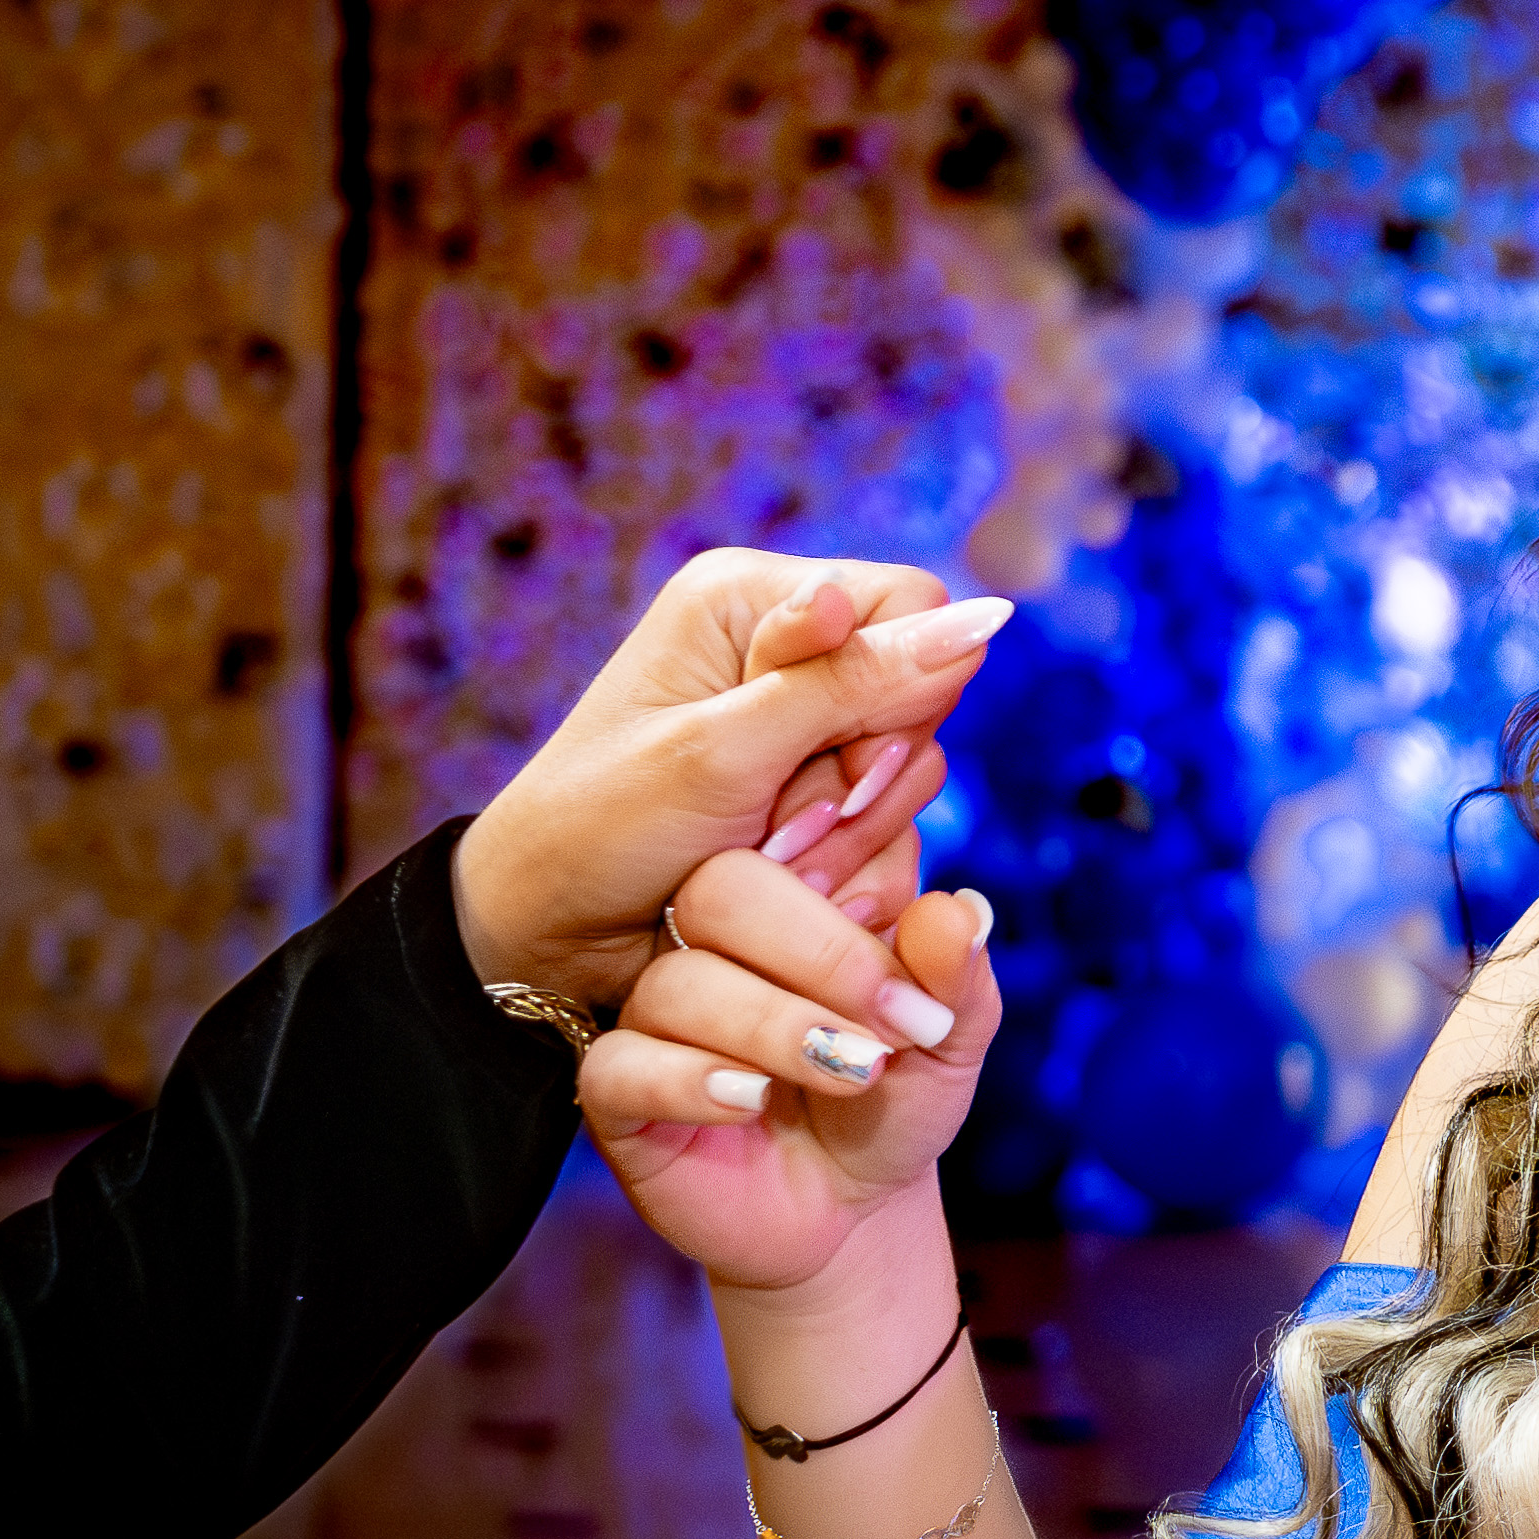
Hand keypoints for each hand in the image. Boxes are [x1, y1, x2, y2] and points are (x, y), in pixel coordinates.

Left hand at [453, 550, 1009, 1011]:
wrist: (546, 940)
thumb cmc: (603, 831)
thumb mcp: (727, 752)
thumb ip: (855, 684)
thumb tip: (992, 616)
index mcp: (751, 598)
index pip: (913, 608)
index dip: (903, 691)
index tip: (836, 761)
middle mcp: (783, 652)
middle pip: (922, 697)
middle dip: (863, 782)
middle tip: (781, 828)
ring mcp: (800, 730)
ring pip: (914, 773)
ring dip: (849, 837)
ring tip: (767, 863)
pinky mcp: (812, 798)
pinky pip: (892, 828)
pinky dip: (846, 870)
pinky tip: (782, 888)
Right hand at [581, 851, 1004, 1296]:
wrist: (851, 1210)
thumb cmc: (891, 1100)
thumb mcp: (947, 1040)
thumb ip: (955, 976)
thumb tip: (960, 909)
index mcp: (789, 901)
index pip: (798, 840)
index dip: (860, 899)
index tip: (923, 983)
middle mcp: (710, 942)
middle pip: (721, 890)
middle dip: (818, 954)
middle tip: (891, 1027)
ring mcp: (655, 1013)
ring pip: (678, 984)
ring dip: (774, 1029)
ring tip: (849, 1073)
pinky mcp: (619, 1091)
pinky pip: (622, 1065)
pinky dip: (691, 1081)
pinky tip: (753, 1103)